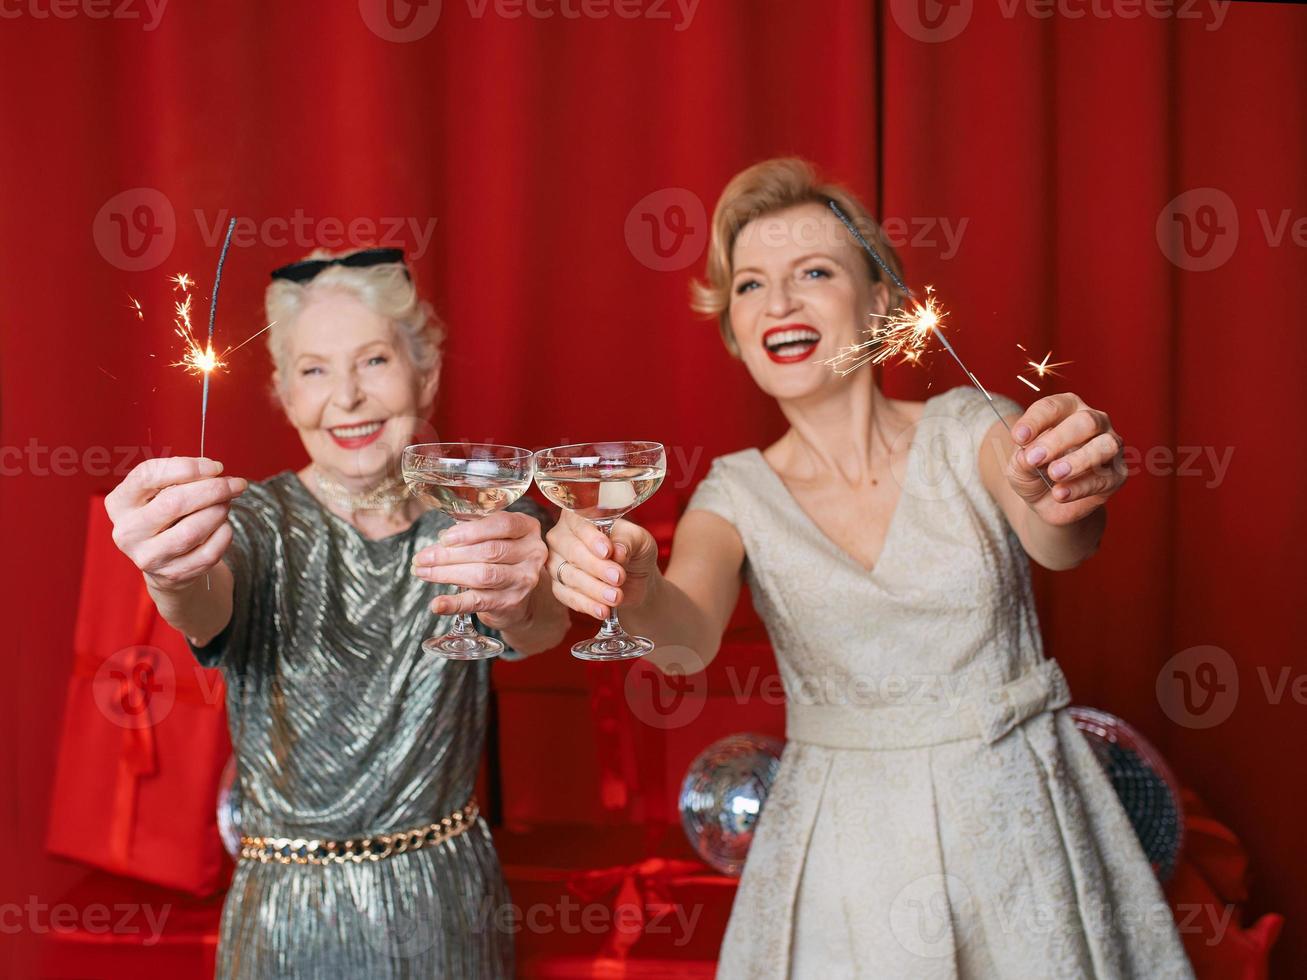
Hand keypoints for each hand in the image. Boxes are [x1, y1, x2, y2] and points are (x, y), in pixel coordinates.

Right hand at [104, 457, 247, 591]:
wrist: (164, 561)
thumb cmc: (165, 516)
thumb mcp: (160, 492)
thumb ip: (181, 477)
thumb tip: (215, 472)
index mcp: (120, 503)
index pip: (147, 475)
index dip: (186, 467)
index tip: (216, 466)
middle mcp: (128, 532)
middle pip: (174, 503)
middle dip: (213, 489)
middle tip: (235, 484)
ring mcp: (148, 557)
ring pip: (193, 530)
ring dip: (219, 511)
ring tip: (226, 504)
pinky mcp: (173, 574)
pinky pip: (209, 552)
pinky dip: (224, 534)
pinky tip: (223, 526)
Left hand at [410, 511, 546, 629]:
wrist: (522, 595)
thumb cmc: (502, 558)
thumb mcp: (496, 537)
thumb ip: (473, 532)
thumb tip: (441, 539)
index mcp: (527, 528)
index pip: (502, 525)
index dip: (471, 531)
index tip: (443, 538)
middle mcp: (532, 553)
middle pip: (488, 551)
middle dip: (449, 554)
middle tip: (422, 557)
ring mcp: (523, 580)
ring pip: (482, 575)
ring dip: (447, 574)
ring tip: (423, 572)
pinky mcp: (511, 603)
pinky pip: (478, 602)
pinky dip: (454, 603)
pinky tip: (437, 604)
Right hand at [544, 510, 658, 620]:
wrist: (636, 579)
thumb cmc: (634, 551)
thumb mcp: (639, 540)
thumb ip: (628, 541)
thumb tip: (618, 551)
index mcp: (579, 517)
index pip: (579, 523)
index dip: (591, 537)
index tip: (607, 551)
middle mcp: (562, 537)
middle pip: (572, 550)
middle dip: (596, 566)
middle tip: (618, 577)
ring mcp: (556, 562)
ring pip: (568, 575)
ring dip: (593, 588)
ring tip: (616, 597)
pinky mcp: (559, 587)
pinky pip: (566, 596)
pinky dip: (586, 604)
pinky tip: (602, 610)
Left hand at [1007, 392, 1126, 525]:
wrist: (1047, 502)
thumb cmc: (1033, 472)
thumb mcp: (1019, 466)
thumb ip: (1022, 459)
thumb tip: (1029, 456)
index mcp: (1067, 408)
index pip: (1053, 406)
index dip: (1035, 421)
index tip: (1018, 438)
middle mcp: (1095, 421)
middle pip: (1086, 421)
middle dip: (1058, 440)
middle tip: (1035, 458)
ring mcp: (1110, 446)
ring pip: (1106, 445)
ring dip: (1078, 460)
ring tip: (1054, 474)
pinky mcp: (1117, 474)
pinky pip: (1105, 478)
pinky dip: (1081, 487)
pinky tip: (1060, 493)